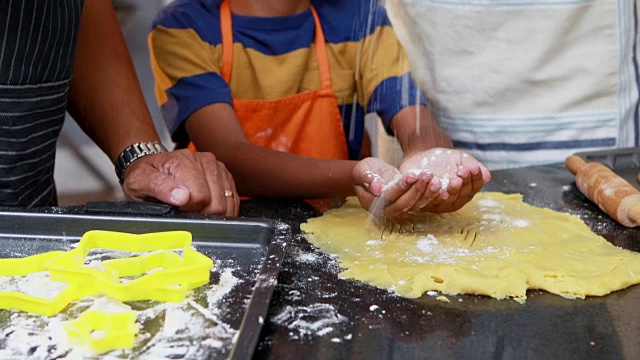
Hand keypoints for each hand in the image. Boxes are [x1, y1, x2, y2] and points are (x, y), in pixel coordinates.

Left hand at [121, 149, 238, 215]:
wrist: (152, 165)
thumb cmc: (145, 176)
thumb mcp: (139, 181)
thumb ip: (158, 187)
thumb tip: (181, 197)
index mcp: (182, 161)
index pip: (200, 197)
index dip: (188, 211)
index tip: (176, 209)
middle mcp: (203, 160)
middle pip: (216, 202)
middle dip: (202, 213)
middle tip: (185, 210)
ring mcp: (216, 166)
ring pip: (227, 202)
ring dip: (213, 211)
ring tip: (194, 207)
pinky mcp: (224, 174)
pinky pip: (233, 198)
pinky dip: (223, 208)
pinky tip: (207, 207)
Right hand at [352, 157, 435, 218]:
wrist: (370, 175)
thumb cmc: (364, 172)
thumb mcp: (362, 172)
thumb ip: (367, 178)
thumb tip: (376, 187)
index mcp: (373, 205)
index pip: (390, 196)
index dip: (402, 187)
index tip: (412, 175)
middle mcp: (387, 211)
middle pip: (405, 203)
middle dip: (418, 190)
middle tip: (428, 175)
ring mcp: (399, 209)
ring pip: (415, 204)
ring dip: (427, 193)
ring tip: (436, 180)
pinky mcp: (409, 204)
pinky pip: (421, 201)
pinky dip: (431, 195)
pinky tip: (440, 186)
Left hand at [399, 148, 490, 212]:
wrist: (421, 156)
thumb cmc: (444, 160)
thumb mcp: (460, 159)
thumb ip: (472, 165)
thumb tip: (487, 176)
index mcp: (466, 191)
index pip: (474, 187)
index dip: (475, 178)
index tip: (473, 167)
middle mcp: (454, 201)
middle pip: (462, 195)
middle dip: (464, 184)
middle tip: (462, 172)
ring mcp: (439, 204)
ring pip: (447, 200)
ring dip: (451, 191)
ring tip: (453, 180)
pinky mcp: (423, 203)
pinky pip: (429, 200)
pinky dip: (432, 192)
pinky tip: (435, 182)